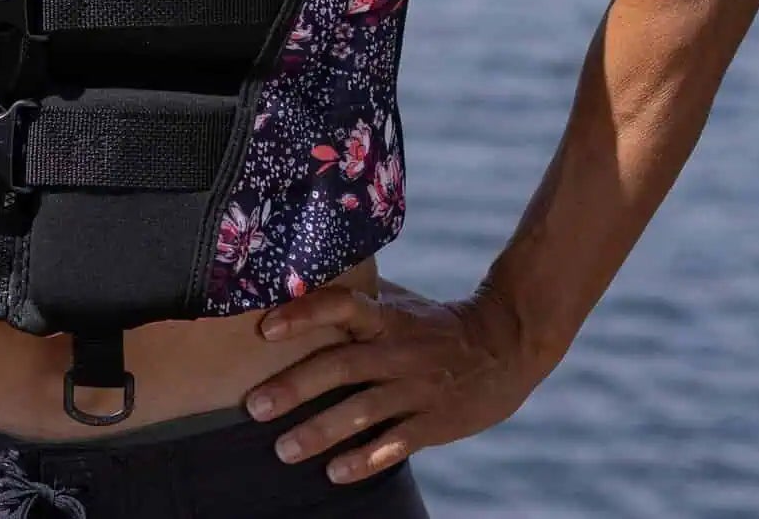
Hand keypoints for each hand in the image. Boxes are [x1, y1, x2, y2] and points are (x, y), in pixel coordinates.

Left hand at [243, 278, 543, 484]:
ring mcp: (417, 388)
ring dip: (319, 432)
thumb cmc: (433, 321)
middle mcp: (398, 350)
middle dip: (295, 387)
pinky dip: (365, 460)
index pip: (340, 306)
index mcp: (386, 315)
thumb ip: (355, 300)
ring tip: (282, 450)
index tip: (265, 328)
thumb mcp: (398, 302)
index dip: (304, 314)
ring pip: (362, 412)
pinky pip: (395, 444)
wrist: (505, 343)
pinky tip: (335, 473)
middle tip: (253, 406)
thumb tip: (298, 285)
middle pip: (341, 366)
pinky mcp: (435, 422)